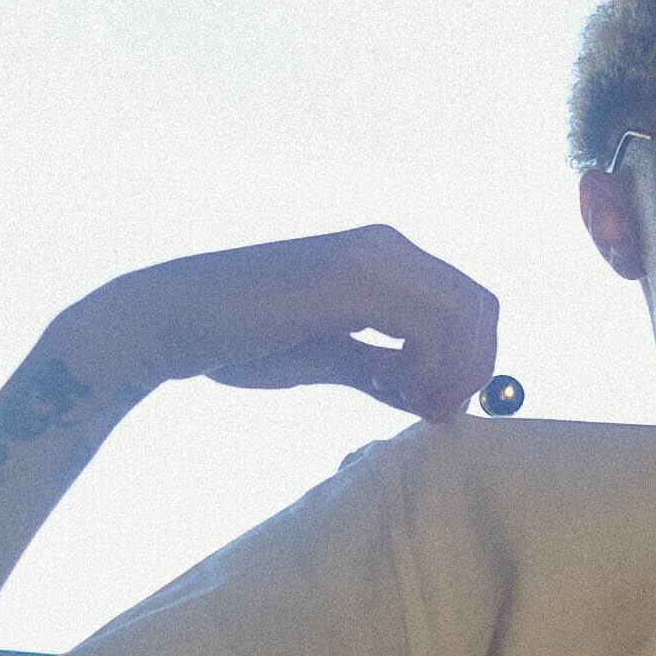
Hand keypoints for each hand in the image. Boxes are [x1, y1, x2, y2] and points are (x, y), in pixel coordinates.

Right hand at [59, 229, 501, 419]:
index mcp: (387, 257)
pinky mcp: (351, 278)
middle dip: (471, 368)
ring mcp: (373, 257)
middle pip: (480, 307)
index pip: (471, 303)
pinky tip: (385, 384)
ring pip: (464, 314)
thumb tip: (434, 398)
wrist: (174, 321)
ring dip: (450, 371)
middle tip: (431, 409)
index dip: (472, 360)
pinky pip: (429, 321)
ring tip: (405, 399)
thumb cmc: (243, 339)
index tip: (434, 405)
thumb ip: (383, 370)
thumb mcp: (330, 358)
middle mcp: (388, 246)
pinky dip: (427, 365)